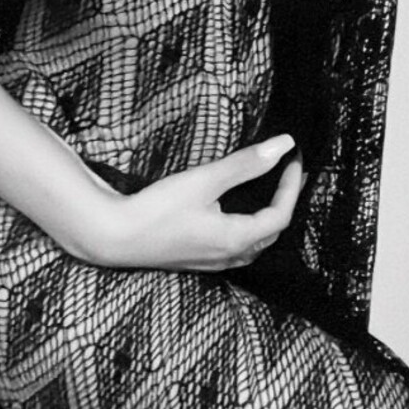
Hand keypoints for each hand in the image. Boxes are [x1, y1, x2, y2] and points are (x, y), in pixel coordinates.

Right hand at [93, 135, 304, 271]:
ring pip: (256, 243)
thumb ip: (245, 164)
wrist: (114, 237)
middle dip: (285, 201)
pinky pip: (238, 248)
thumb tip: (283, 146)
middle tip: (290, 173)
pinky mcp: (198, 260)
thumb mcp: (204, 181)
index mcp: (237, 239)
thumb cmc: (156, 209)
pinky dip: (249, 228)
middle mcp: (230, 256)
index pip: (281, 214)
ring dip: (268, 218)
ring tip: (271, 192)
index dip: (292, 186)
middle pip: (272, 232)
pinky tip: (239, 215)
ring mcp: (214, 262)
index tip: (294, 159)